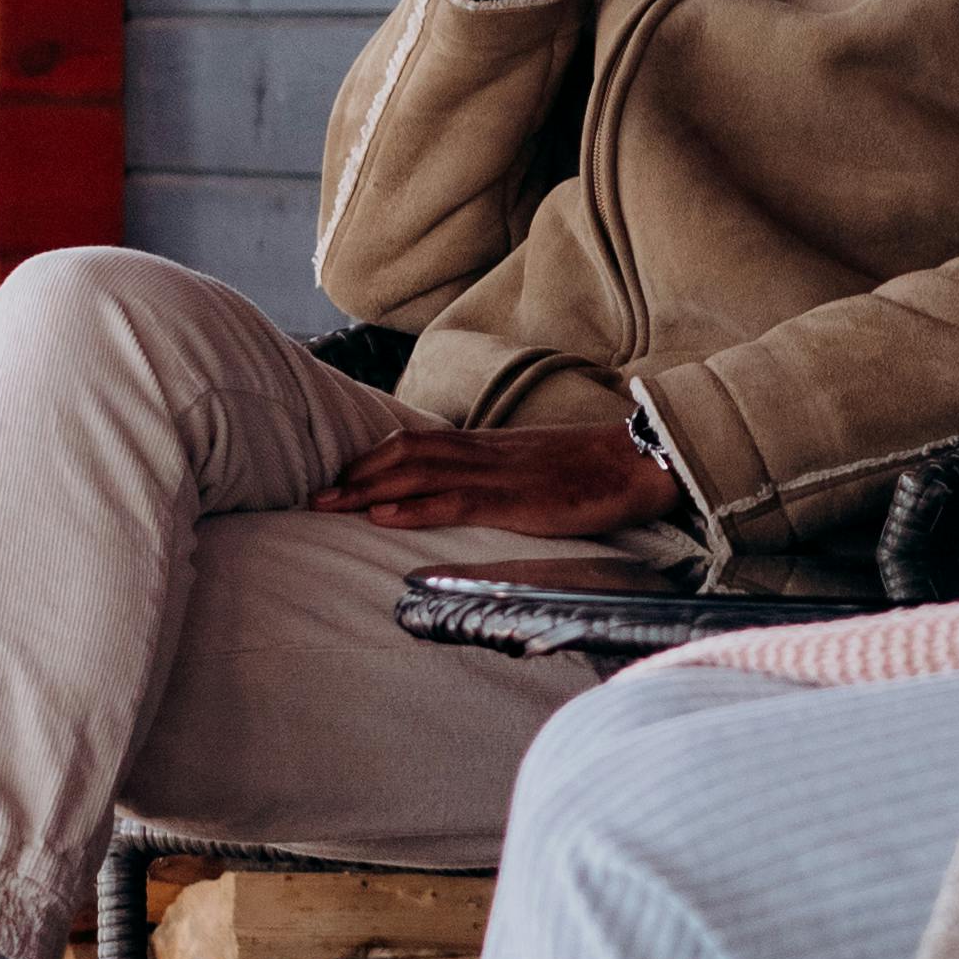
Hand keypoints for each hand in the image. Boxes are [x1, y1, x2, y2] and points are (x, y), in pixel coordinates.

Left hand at [319, 416, 679, 540]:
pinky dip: (414, 506)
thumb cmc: (599, 469)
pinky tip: (383, 516)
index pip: (420, 442)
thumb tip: (471, 491)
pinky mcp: (518, 500)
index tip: (339, 476)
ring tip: (328, 505)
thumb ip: (504, 476)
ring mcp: (500, 474)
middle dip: (356, 474)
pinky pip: (456, 500)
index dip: (375, 458)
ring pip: (420, 472)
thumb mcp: (540, 470)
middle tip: (313, 496)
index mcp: (492, 447)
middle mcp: (487, 453)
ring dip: (368, 489)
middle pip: (406, 452)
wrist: (645, 460)